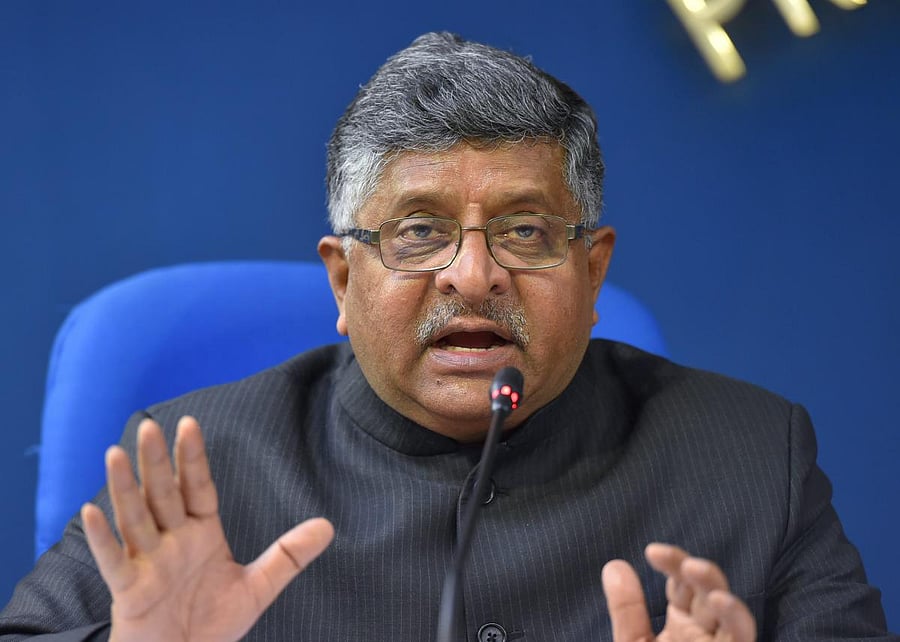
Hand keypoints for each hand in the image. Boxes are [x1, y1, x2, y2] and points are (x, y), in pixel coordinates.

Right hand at [81, 416, 333, 641]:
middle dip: (157, 461)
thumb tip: (328, 526)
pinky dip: (102, 538)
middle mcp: (171, 541)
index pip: (197, 487)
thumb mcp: (258, 586)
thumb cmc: (213, 623)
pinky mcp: (130, 590)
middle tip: (149, 426)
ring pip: (135, 518)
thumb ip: (289, 555)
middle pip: (163, 494)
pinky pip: (113, 561)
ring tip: (114, 454)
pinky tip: (90, 512)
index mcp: (200, 534)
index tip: (189, 425)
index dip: (193, 458)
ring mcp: (148, 563)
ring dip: (124, 488)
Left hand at [601, 543, 755, 641]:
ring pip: (732, 613)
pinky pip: (742, 638)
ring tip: (694, 568)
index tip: (652, 551)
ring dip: (717, 587)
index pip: (683, 584)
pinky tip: (721, 601)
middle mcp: (706, 634)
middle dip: (695, 571)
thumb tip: (614, 564)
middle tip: (675, 560)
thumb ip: (627, 610)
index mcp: (683, 624)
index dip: (673, 562)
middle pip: (708, 592)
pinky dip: (736, 617)